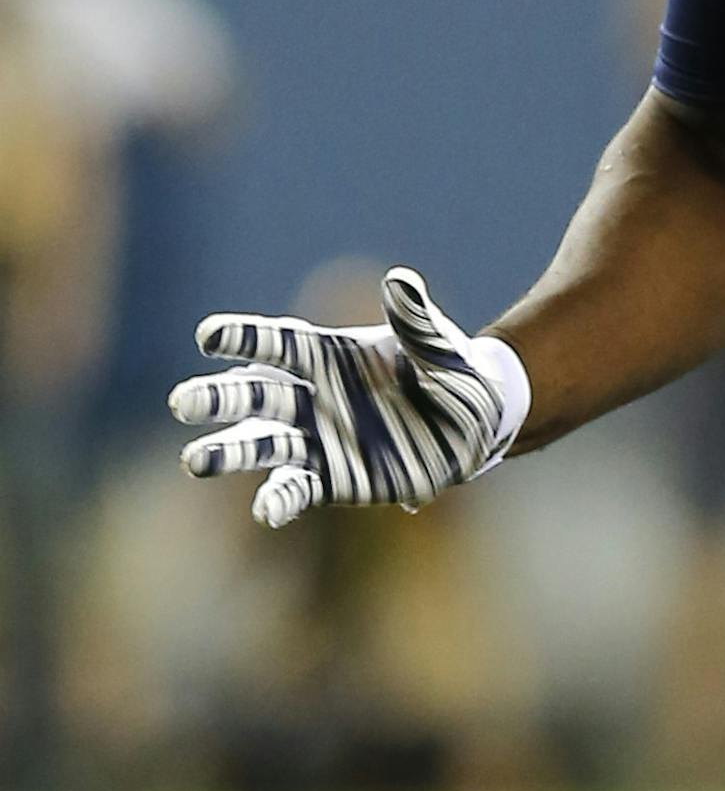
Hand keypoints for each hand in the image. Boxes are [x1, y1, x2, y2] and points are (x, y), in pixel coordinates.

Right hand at [170, 267, 529, 528]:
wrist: (475, 425)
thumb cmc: (455, 374)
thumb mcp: (443, 347)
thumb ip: (417, 321)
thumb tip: (400, 280)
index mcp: (333, 355)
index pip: (280, 343)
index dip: (246, 337)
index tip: (207, 334)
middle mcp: (314, 397)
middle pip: (257, 394)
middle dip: (220, 397)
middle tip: (183, 401)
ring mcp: (318, 440)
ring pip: (262, 445)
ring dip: (229, 451)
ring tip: (195, 460)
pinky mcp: (331, 479)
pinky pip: (296, 489)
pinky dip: (279, 500)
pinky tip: (266, 510)